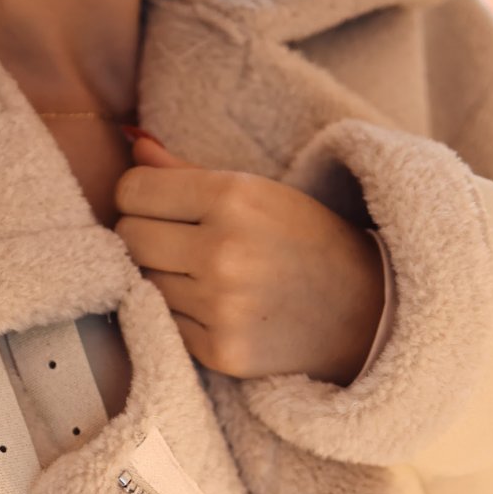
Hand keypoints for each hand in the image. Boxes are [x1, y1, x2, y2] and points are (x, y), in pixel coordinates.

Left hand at [113, 133, 386, 384]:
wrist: (364, 309)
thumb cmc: (304, 239)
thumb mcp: (258, 191)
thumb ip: (187, 170)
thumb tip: (132, 143)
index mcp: (234, 197)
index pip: (133, 191)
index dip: (139, 196)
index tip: (159, 205)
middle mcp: (224, 252)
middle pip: (128, 238)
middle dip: (144, 236)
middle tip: (177, 241)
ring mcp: (221, 306)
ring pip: (143, 283)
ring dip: (163, 278)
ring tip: (204, 275)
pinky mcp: (221, 351)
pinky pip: (165, 323)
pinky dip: (180, 316)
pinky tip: (217, 307)